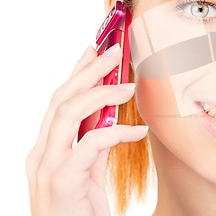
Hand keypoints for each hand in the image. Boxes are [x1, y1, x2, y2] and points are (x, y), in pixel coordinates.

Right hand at [26, 45, 147, 215]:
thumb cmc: (80, 212)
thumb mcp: (90, 173)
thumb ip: (95, 146)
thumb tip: (111, 117)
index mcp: (48, 149)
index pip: (61, 100)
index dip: (78, 71)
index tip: (96, 49)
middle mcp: (42, 154)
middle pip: (61, 99)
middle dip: (89, 70)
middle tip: (115, 50)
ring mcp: (47, 168)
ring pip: (67, 113)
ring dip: (100, 94)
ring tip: (128, 85)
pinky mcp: (61, 182)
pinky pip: (90, 145)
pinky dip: (116, 132)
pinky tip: (140, 131)